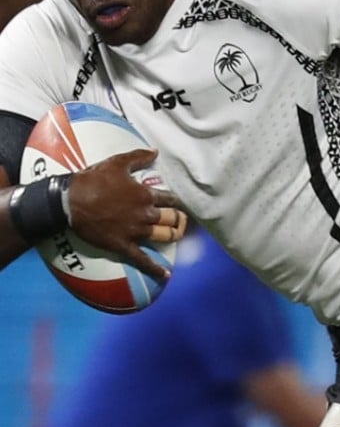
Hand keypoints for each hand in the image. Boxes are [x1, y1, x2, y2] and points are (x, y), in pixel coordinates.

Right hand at [68, 148, 184, 280]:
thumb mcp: (117, 163)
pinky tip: (166, 275)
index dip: (177, 201)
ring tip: (178, 236)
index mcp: (146, 195)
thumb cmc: (93, 180)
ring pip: (165, 236)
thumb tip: (155, 151)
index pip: (171, 199)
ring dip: (174, 236)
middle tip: (182, 220)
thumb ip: (138, 156)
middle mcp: (145, 214)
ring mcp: (135, 231)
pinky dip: (156, 268)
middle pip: (173, 218)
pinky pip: (142, 260)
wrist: (69, 201)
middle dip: (180, 219)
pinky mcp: (123, 245)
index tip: (179, 204)